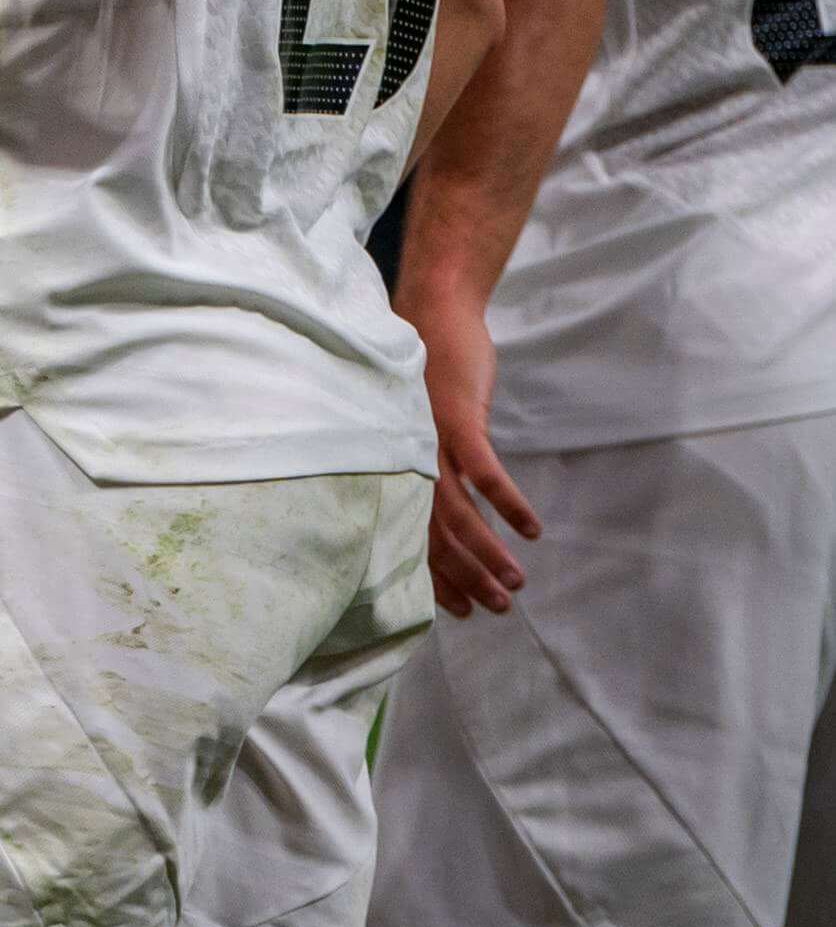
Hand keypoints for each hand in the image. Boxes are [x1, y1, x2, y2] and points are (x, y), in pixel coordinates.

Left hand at [412, 294, 538, 612]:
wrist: (431, 314)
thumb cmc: (424, 375)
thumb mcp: (417, 428)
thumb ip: (428, 467)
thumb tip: (450, 513)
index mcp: (394, 468)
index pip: (410, 538)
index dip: (435, 578)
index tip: (460, 612)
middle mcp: (404, 463)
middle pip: (434, 535)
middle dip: (466, 579)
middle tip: (496, 610)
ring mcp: (428, 442)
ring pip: (457, 513)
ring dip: (488, 553)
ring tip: (516, 584)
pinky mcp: (457, 420)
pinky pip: (485, 472)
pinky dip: (508, 503)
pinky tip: (531, 529)